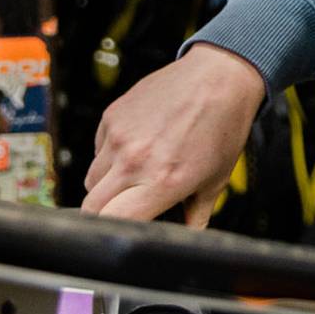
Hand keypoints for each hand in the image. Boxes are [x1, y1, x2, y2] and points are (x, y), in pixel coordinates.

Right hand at [82, 44, 266, 227]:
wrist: (220, 77)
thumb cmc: (223, 128)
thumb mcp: (216, 179)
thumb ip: (196, 215)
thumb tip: (185, 236)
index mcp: (162, 180)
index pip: (111, 221)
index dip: (115, 231)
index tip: (129, 228)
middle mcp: (134, 160)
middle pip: (91, 206)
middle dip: (106, 212)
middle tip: (130, 206)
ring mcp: (119, 137)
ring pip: (92, 178)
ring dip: (108, 184)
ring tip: (139, 173)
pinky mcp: (111, 116)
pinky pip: (98, 149)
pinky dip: (111, 156)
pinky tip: (139, 147)